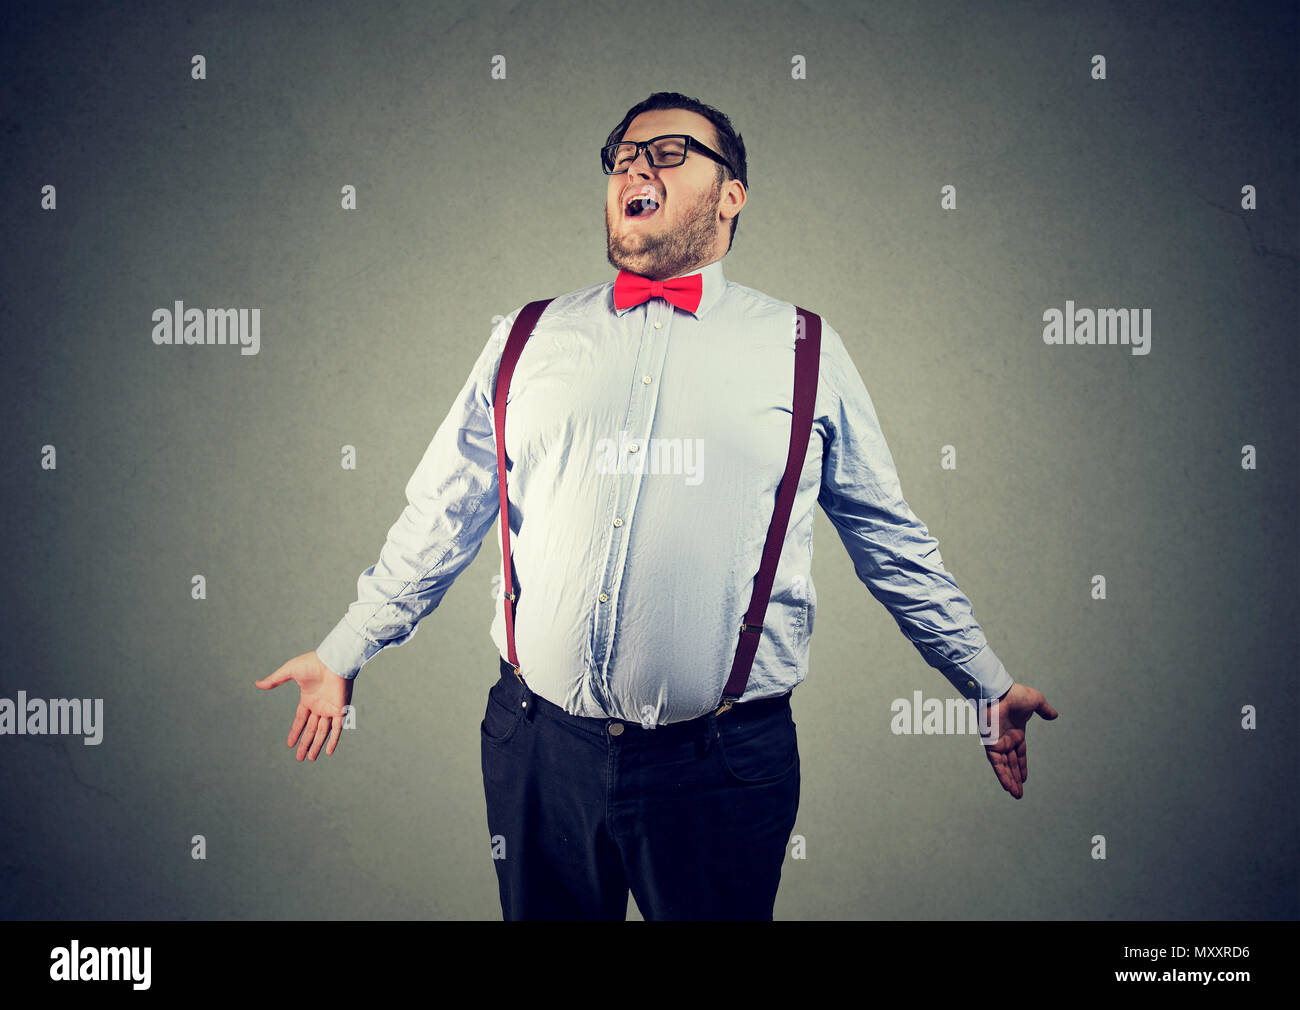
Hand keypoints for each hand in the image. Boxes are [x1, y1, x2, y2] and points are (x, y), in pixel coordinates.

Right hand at [255, 651, 353, 760]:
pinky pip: (337, 728)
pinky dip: (332, 740)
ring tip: (310, 759)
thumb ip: (274, 680)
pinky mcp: (340, 709)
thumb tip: (257, 684)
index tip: (289, 744)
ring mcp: (330, 708)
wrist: (333, 659)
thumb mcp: (289, 671)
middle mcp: (319, 706)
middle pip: (311, 729)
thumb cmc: (313, 662)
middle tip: (299, 758)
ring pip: (322, 732)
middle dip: (305, 744)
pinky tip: (328, 752)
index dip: (295, 732)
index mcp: (308, 699)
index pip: (301, 719)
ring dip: (316, 745)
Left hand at [978, 683, 1058, 798]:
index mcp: (1015, 732)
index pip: (1019, 753)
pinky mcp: (991, 744)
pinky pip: (997, 764)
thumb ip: (1044, 710)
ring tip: (1016, 795)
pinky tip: (1007, 786)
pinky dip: (1002, 775)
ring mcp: (998, 742)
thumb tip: (1054, 715)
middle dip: (1015, 778)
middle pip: (1012, 763)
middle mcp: (1006, 739)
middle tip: (1019, 793)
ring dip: (1010, 781)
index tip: (1024, 778)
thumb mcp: (1036, 702)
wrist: (999, 692)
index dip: (1022, 765)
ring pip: (1004, 767)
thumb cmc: (1015, 694)